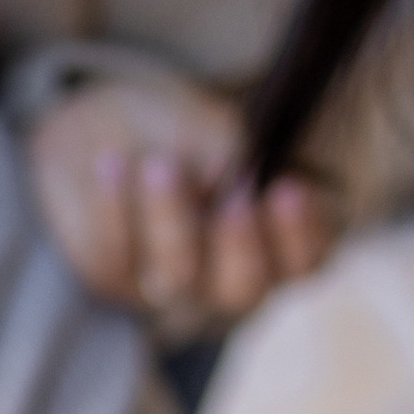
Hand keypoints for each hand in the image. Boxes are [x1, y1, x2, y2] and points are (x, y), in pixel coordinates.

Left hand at [26, 76, 330, 335]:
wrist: (106, 130)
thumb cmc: (180, 131)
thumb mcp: (210, 124)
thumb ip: (227, 150)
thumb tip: (227, 172)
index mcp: (274, 243)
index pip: (307, 261)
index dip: (302, 235)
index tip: (289, 189)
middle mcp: (226, 279)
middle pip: (243, 290)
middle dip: (239, 244)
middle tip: (235, 195)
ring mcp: (168, 287)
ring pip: (176, 277)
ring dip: (171, 218)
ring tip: (160, 165)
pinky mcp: (111, 279)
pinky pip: (112, 258)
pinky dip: (113, 209)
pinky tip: (111, 164)